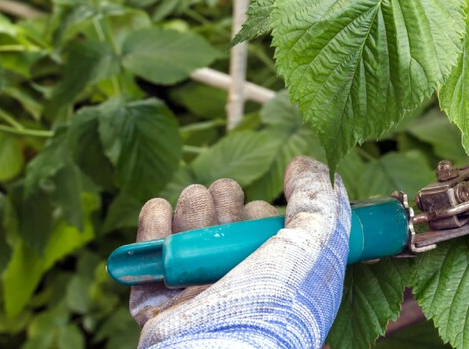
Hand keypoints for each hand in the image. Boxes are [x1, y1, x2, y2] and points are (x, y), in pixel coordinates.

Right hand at [130, 157, 350, 347]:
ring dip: (191, 207)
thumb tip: (302, 164)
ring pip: (189, 231)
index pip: (264, 228)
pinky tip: (161, 211)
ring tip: (196, 208)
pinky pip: (150, 254)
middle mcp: (238, 283)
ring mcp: (197, 294)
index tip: (261, 214)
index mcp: (279, 275)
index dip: (260, 211)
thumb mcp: (318, 240)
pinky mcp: (159, 303)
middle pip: (225, 222)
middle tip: (225, 202)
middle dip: (223, 201)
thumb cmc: (276, 301)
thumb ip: (318, 197)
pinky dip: (152, 227)